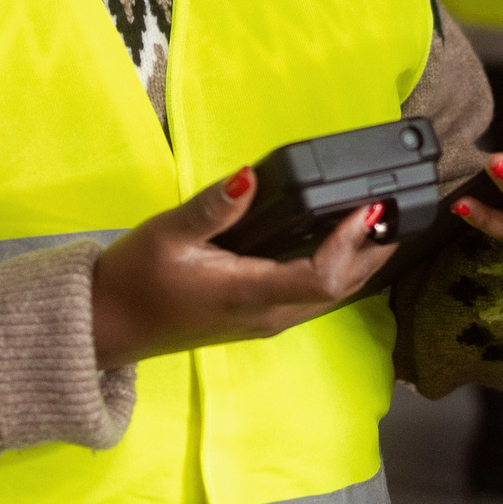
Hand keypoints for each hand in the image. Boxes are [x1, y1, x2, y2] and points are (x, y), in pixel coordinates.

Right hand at [90, 168, 396, 370]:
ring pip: (331, 297)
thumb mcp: (168, 234)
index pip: (322, 277)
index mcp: (249, 294)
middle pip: (340, 289)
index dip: (352, 243)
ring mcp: (265, 321)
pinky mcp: (259, 318)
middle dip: (372, 251)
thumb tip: (250, 177)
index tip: (368, 207)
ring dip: (359, 262)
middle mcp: (267, 315)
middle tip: (393, 208)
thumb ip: (214, 207)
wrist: (109, 326)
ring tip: (377, 222)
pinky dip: (337, 270)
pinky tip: (339, 244)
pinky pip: (313, 298)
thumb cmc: (135, 280)